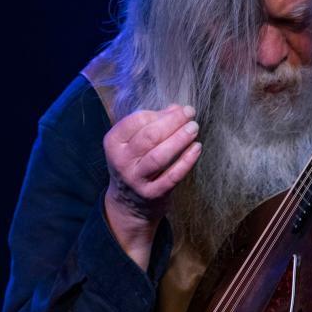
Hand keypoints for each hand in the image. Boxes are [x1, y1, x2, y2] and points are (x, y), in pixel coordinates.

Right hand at [103, 105, 201, 267]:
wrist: (129, 203)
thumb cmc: (135, 162)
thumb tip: (177, 109)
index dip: (161, 113)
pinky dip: (186, 161)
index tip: (179, 109)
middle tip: (191, 114)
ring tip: (194, 128)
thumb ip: (153, 122)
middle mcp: (122, 161)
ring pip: (160, 156)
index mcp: (114, 142)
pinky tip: (196, 148)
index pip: (137, 120)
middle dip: (173, 122)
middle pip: (149, 136)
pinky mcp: (152, 194)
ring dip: (180, 139)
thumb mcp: (134, 142)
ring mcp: (136, 179)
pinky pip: (172, 176)